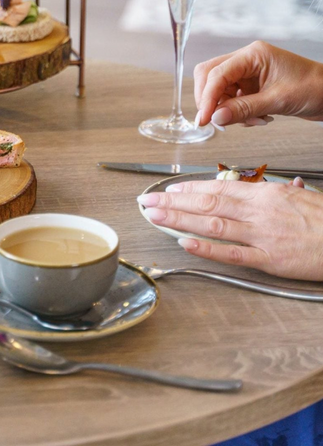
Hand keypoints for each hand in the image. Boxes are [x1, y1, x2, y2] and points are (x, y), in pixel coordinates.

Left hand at [138, 179, 322, 280]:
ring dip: (179, 219)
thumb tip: (261, 187)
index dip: (188, 188)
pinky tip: (185, 243)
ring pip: (212, 224)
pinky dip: (207, 248)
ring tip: (156, 216)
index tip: (168, 189)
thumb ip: (273, 193)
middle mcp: (258, 211)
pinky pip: (232, 253)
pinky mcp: (270, 259)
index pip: (217, 187)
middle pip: (207, 203)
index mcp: (264, 194)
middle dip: (173, 201)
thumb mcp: (298, 195)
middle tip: (148, 201)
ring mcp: (262, 235)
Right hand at [194, 41, 322, 126]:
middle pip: (210, 77)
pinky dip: (239, 113)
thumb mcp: (278, 101)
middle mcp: (246, 60)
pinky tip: (259, 118)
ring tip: (253, 121)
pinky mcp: (251, 86)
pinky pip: (231, 99)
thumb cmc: (314, 89)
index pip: (217, 73)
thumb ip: (244, 109)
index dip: (207, 97)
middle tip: (215, 122)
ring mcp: (248, 73)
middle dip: (211, 101)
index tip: (203, 119)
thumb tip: (215, 118)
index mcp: (252, 55)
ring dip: (228, 110)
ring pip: (219, 90)